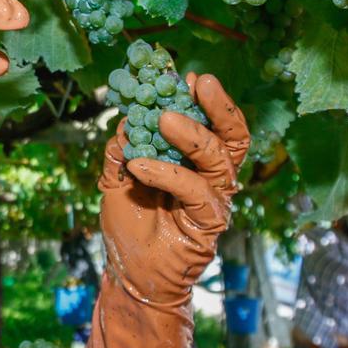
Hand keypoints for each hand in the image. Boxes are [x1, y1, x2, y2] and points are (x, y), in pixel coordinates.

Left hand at [99, 74, 249, 303]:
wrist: (129, 272)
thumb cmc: (130, 224)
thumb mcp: (116, 179)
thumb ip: (121, 149)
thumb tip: (125, 118)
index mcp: (195, 163)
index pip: (210, 125)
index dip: (203, 100)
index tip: (188, 75)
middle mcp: (211, 178)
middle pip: (231, 137)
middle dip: (218, 107)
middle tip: (199, 82)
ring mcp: (213, 199)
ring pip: (217, 158)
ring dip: (191, 134)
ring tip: (162, 119)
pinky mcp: (209, 222)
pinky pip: (196, 191)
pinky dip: (167, 173)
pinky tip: (139, 166)